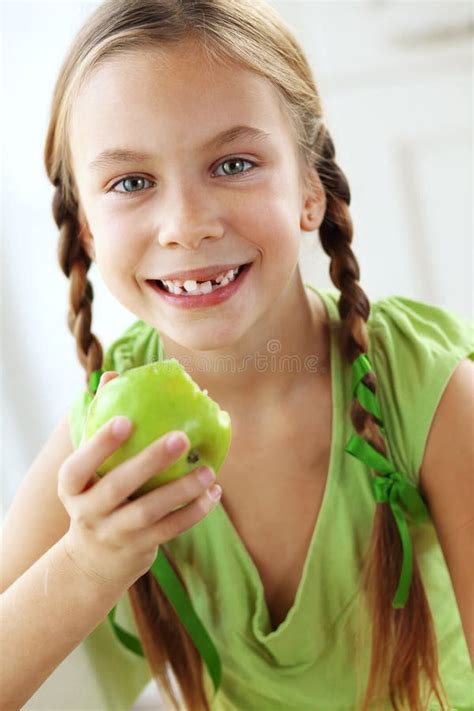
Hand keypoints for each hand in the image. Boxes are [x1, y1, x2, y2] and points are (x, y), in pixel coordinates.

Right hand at [58, 371, 221, 588]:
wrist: (94, 559)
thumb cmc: (96, 492)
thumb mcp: (88, 466)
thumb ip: (99, 422)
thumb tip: (112, 374)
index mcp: (72, 486)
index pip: (79, 464)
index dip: (100, 444)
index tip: (126, 420)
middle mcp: (88, 511)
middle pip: (118, 486)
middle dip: (150, 462)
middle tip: (181, 438)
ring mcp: (113, 533)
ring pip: (148, 512)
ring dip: (181, 490)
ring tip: (208, 470)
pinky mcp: (139, 548)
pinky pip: (170, 530)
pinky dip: (194, 512)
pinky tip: (214, 493)